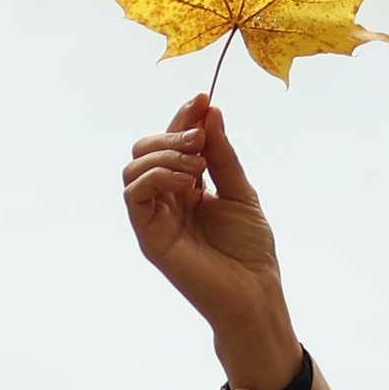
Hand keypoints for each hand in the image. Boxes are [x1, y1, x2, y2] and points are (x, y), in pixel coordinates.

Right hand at [123, 95, 298, 387]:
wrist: (254, 291)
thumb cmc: (250, 248)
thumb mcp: (240, 191)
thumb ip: (222, 154)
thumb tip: (209, 111)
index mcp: (188, 186)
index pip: (173, 141)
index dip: (184, 116)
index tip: (204, 98)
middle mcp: (166, 198)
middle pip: (146, 148)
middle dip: (172, 132)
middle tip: (202, 137)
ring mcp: (155, 216)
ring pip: (134, 167)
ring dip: (165, 153)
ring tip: (198, 164)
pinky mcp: (148, 236)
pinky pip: (134, 194)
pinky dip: (158, 175)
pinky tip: (188, 181)